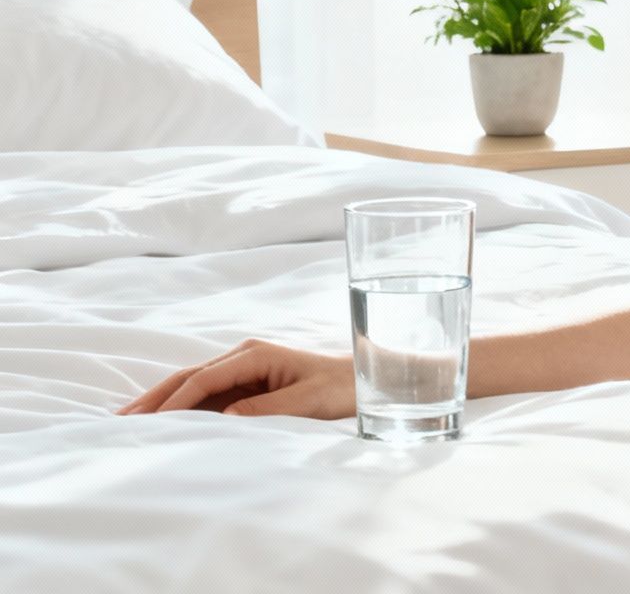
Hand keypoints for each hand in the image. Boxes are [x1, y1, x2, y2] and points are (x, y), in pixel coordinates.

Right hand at [115, 338, 355, 419]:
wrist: (363, 380)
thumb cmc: (339, 388)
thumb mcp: (307, 401)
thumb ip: (266, 408)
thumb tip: (225, 418)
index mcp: (255, 354)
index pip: (204, 378)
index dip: (176, 400)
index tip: (151, 421)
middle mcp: (243, 357)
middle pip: (188, 376)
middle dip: (155, 397)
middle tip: (120, 418)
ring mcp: (242, 369)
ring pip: (192, 385)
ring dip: (163, 402)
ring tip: (129, 421)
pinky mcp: (244, 384)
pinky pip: (206, 396)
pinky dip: (182, 407)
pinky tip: (162, 421)